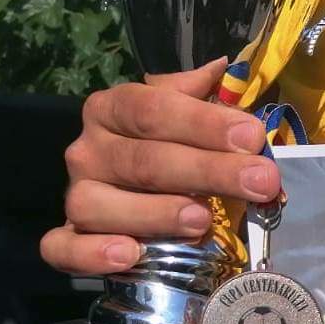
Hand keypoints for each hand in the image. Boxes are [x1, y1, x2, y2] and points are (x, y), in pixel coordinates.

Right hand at [40, 58, 280, 275]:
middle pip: (144, 161)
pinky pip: (64, 247)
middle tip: (260, 182)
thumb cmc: (172, 145)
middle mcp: (88, 149)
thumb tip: (221, 69)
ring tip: (202, 220)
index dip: (205, 123)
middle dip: (208, 171)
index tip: (252, 137)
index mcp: (114, 109)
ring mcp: (77, 194)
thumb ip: (200, 94)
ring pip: (100, 205)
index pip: (155, 109)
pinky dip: (92, 254)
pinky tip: (130, 253)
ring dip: (154, 214)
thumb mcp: (186, 113)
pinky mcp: (67, 238)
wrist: (133, 189)